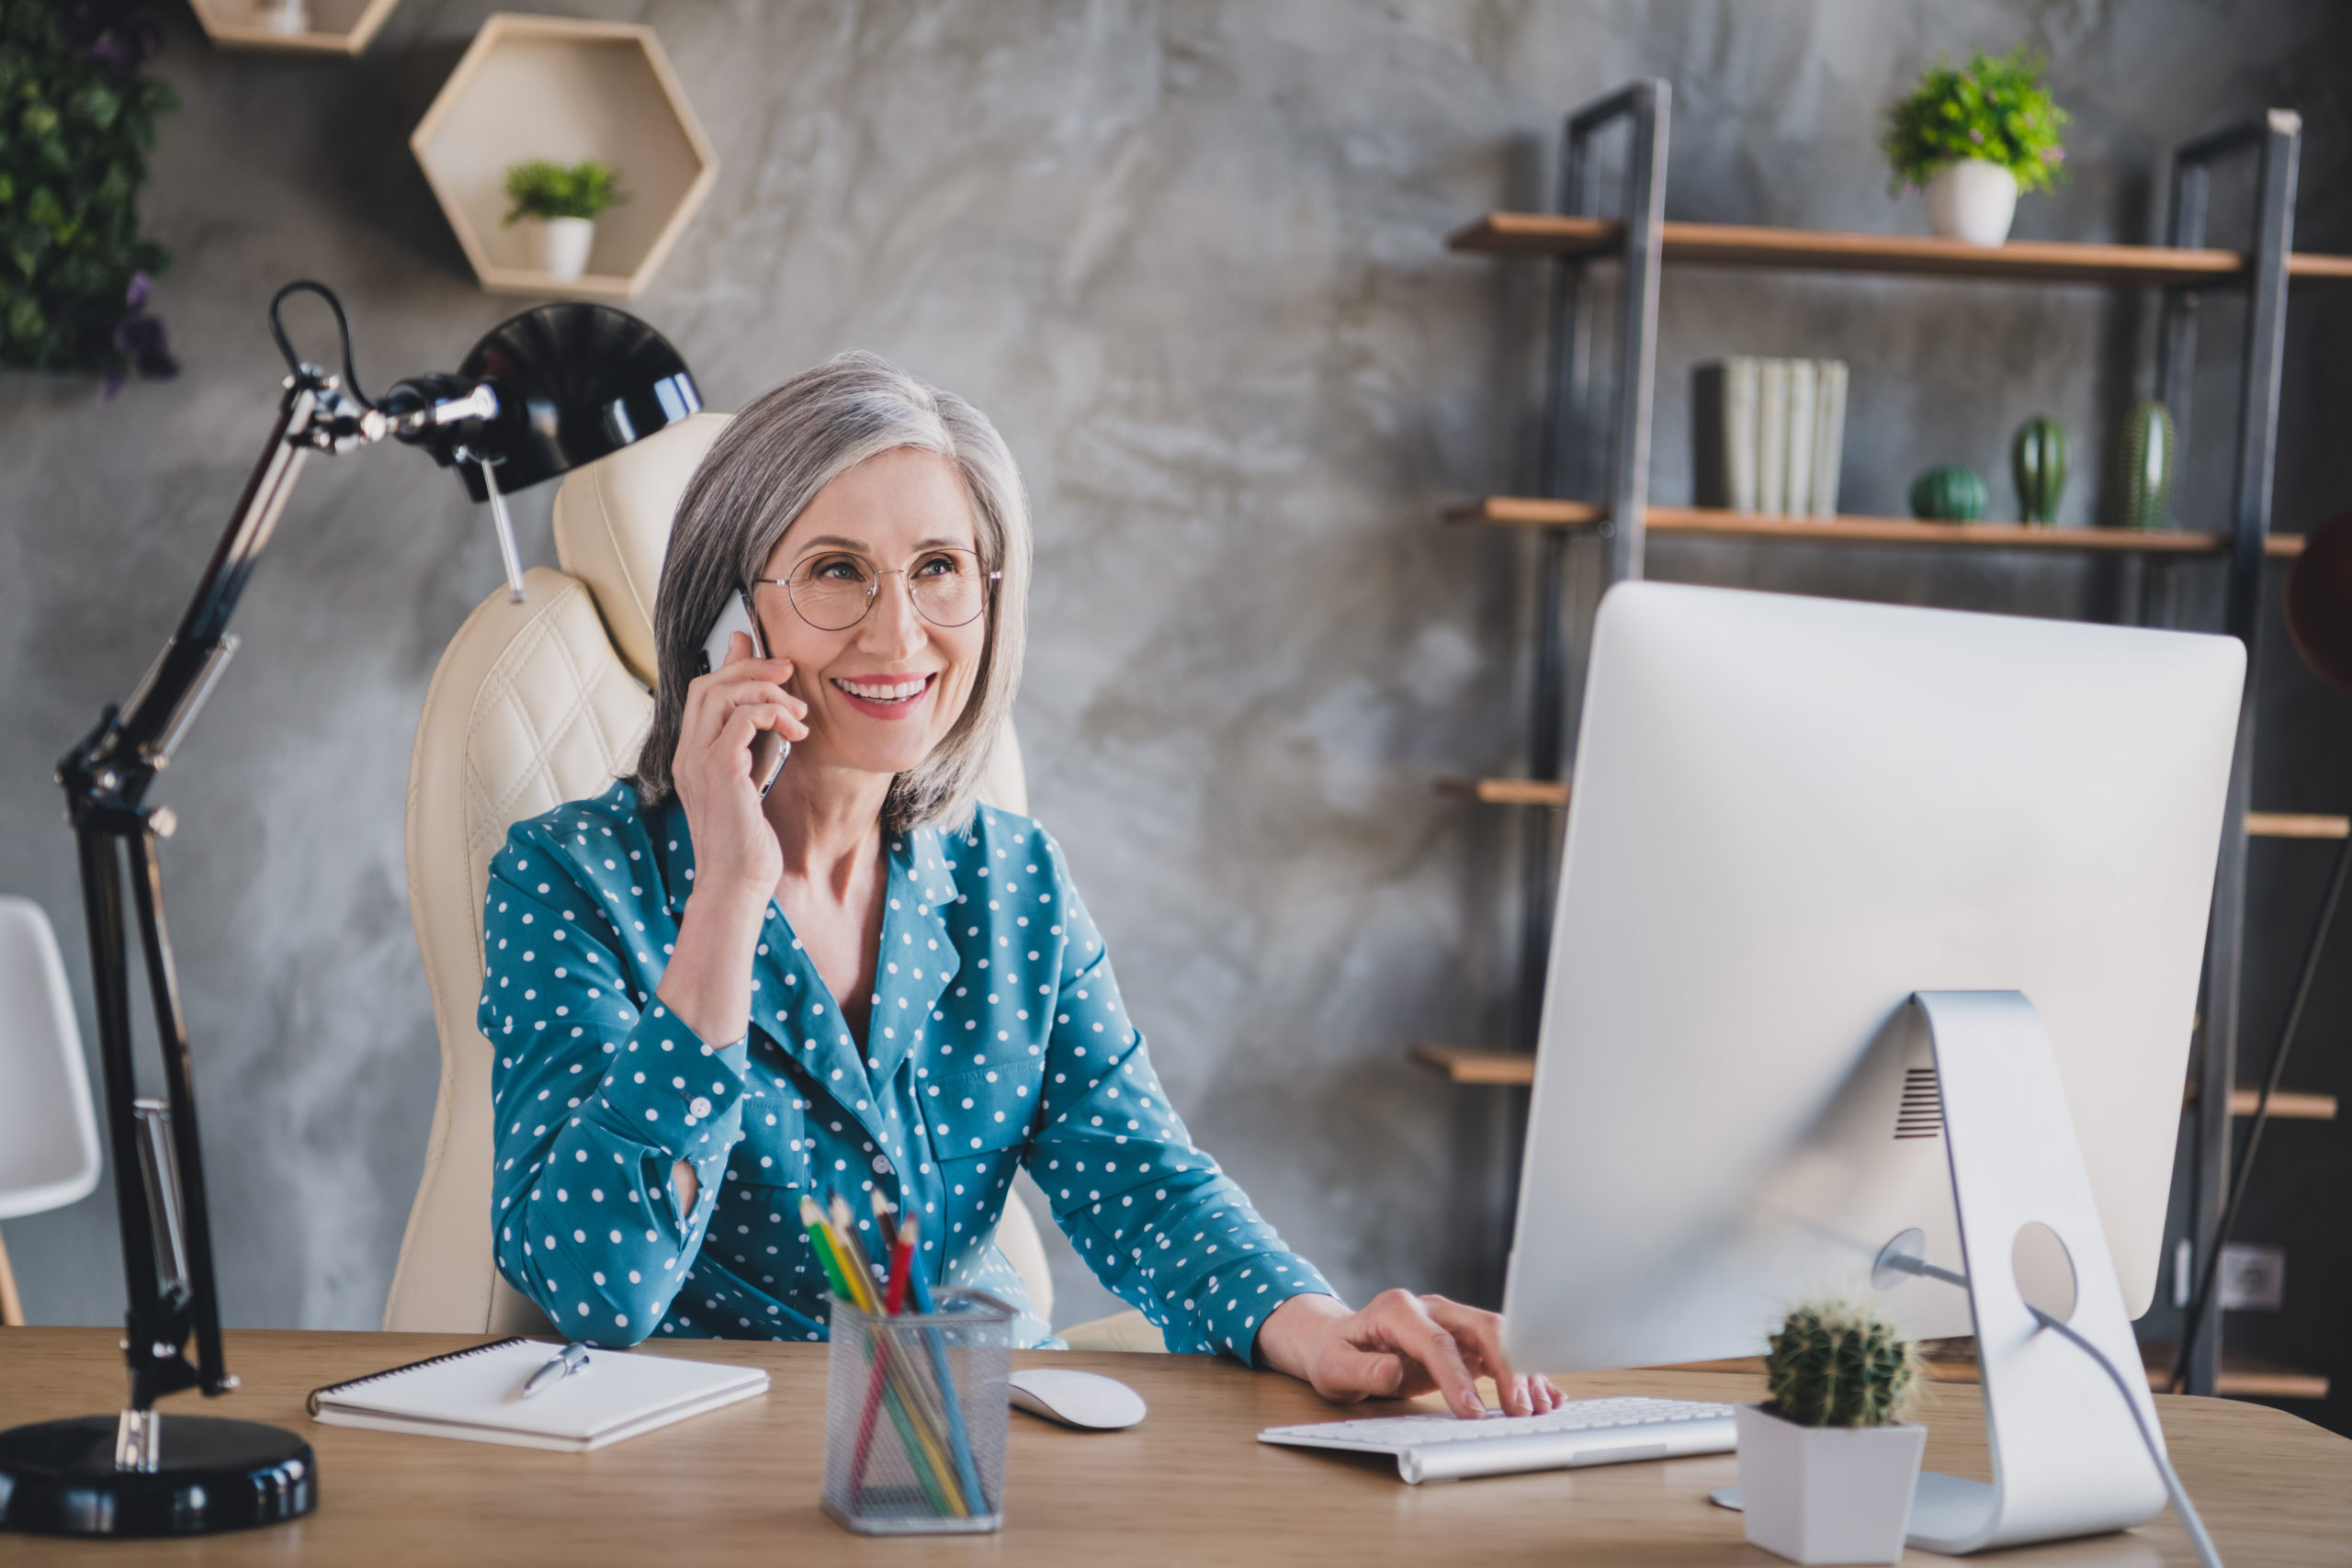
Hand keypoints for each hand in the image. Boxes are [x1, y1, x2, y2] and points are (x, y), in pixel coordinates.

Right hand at [670, 631, 807, 907]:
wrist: (738, 882)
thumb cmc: (749, 835)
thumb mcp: (753, 772)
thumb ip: (756, 733)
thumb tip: (769, 693)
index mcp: (690, 752)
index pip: (702, 689)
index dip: (736, 665)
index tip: (777, 667)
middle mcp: (686, 753)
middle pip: (707, 683)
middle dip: (753, 667)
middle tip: (791, 673)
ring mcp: (697, 761)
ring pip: (721, 693)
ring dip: (768, 691)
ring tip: (799, 715)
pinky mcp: (720, 771)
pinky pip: (741, 719)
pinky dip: (771, 713)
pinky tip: (796, 732)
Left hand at [1254, 1290, 1562, 1418]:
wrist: (1336, 1342)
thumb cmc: (1335, 1354)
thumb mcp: (1333, 1367)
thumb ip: (1361, 1370)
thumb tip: (1391, 1370)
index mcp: (1398, 1310)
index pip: (1438, 1341)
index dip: (1459, 1376)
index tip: (1472, 1411)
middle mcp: (1431, 1309)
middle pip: (1481, 1329)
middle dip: (1507, 1368)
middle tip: (1520, 1411)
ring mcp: (1450, 1321)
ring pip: (1498, 1338)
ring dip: (1522, 1370)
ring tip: (1539, 1408)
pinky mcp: (1462, 1340)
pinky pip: (1498, 1353)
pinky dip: (1522, 1373)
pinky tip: (1543, 1395)